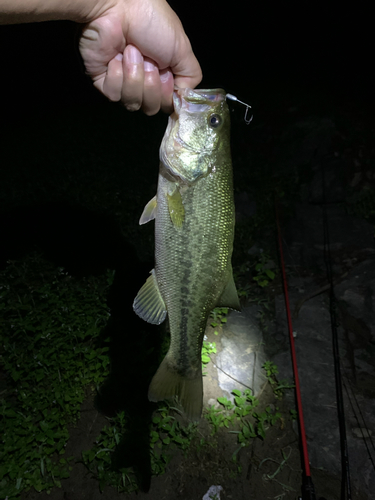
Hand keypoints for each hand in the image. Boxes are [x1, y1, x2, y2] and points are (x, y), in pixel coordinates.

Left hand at [79, 0, 201, 114]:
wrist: (119, 7)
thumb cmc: (152, 22)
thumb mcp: (183, 50)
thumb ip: (190, 78)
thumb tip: (183, 100)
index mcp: (163, 75)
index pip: (167, 104)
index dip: (168, 94)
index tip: (167, 74)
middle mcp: (144, 82)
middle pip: (151, 108)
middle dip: (152, 84)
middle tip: (149, 59)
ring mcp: (123, 83)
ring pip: (133, 103)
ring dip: (134, 75)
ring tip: (131, 52)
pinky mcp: (103, 82)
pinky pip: (114, 95)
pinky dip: (117, 75)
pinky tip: (115, 57)